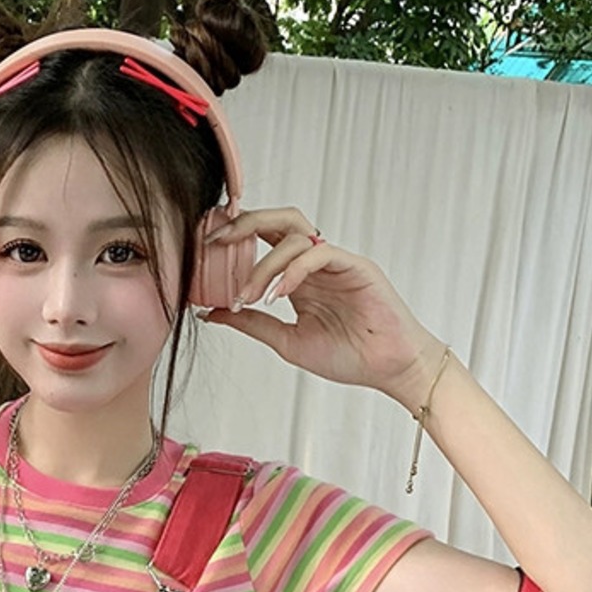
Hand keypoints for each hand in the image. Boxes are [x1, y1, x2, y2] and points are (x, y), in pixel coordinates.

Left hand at [200, 206, 445, 404]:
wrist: (388, 369)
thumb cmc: (348, 356)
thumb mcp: (286, 341)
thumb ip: (251, 323)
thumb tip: (210, 313)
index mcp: (298, 277)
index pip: (264, 240)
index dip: (235, 235)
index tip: (204, 247)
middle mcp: (315, 264)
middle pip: (279, 221)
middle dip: (244, 223)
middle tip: (215, 241)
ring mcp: (336, 262)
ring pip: (295, 236)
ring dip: (264, 263)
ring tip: (248, 295)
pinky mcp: (356, 267)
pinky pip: (320, 253)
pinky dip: (293, 270)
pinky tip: (277, 294)